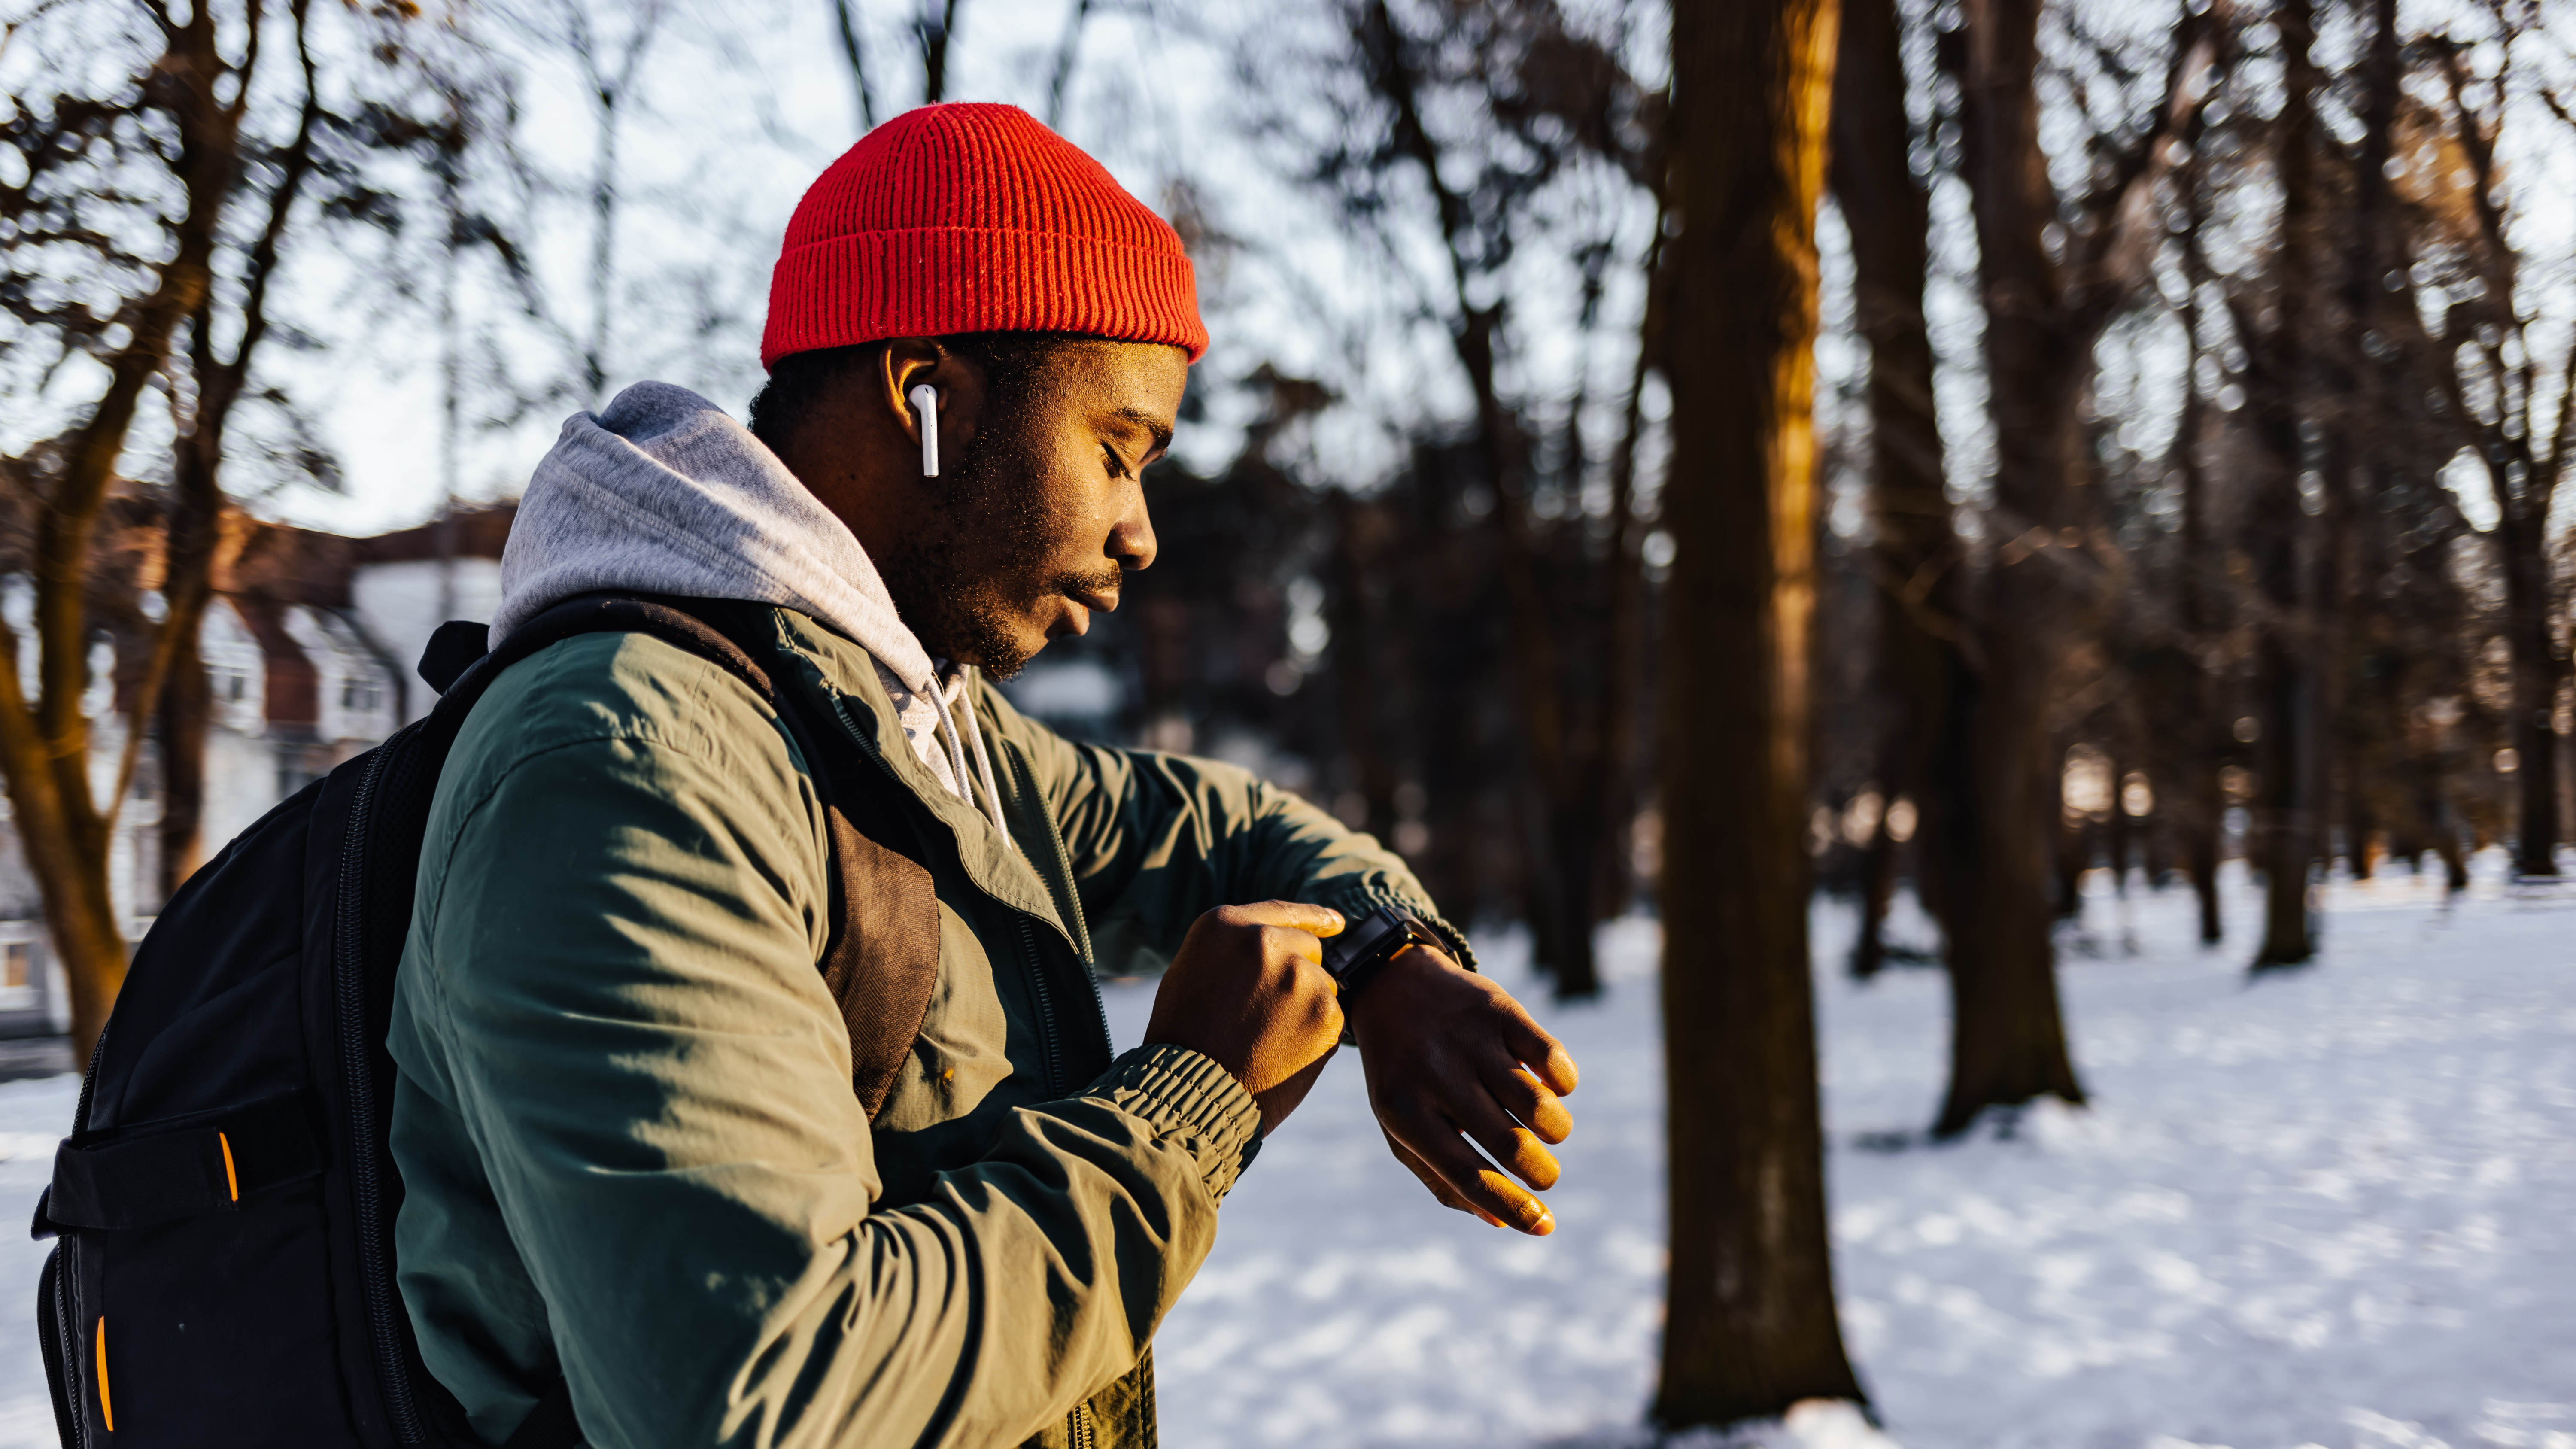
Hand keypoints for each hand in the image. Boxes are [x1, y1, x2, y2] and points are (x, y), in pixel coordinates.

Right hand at [1144, 902, 1346, 1134]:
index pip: (1284, 911)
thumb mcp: (1193, 972)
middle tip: (1268, 1014)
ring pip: (1323, 985)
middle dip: (1298, 975)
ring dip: (1307, 1007)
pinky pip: (1332, 1018)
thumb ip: (1235, 950)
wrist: (1190, 1092)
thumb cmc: (1183, 1038)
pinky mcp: (1325, 1012)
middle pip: (1308, 949)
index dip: (1314, 918)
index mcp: (1225, 924)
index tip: (1336, 923)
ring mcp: (1298, 975)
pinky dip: (1317, 1035)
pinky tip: (1285, 1053)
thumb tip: (1278, 943)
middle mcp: (1265, 940)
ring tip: (1268, 1038)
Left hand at [1346, 946, 1577, 1234]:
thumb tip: (1501, 1221)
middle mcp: (1436, 1075)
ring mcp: (1469, 1039)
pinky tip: (1548, 1083)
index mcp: (1406, 1113)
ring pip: (1539, 1104)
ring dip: (1556, 1129)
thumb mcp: (1401, 1126)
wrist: (1391, 986)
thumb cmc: (1401, 1074)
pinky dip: (1563, 1082)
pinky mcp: (1500, 1009)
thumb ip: (1442, 1179)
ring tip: (1545, 1128)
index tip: (1546, 1225)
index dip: (1513, 1207)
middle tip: (1544, 1172)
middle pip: (1511, 1145)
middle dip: (1542, 1172)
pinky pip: (1553, 1058)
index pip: (1468, 1175)